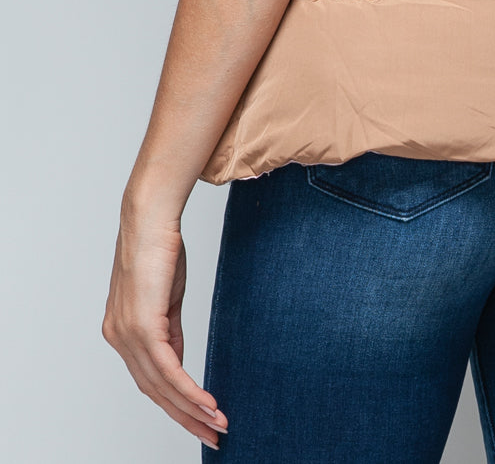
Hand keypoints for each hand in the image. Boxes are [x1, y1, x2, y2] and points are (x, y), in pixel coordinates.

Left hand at [103, 208, 228, 449]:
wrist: (150, 218)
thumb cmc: (159, 248)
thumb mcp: (167, 298)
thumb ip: (169, 332)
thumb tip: (177, 364)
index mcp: (121, 332)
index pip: (149, 379)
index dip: (175, 403)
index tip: (201, 419)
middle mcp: (118, 338)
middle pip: (153, 391)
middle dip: (185, 418)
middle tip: (213, 435)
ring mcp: (127, 334)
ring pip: (161, 386)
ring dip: (192, 409)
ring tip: (218, 424)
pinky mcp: (142, 326)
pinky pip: (167, 369)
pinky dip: (189, 390)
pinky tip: (207, 403)